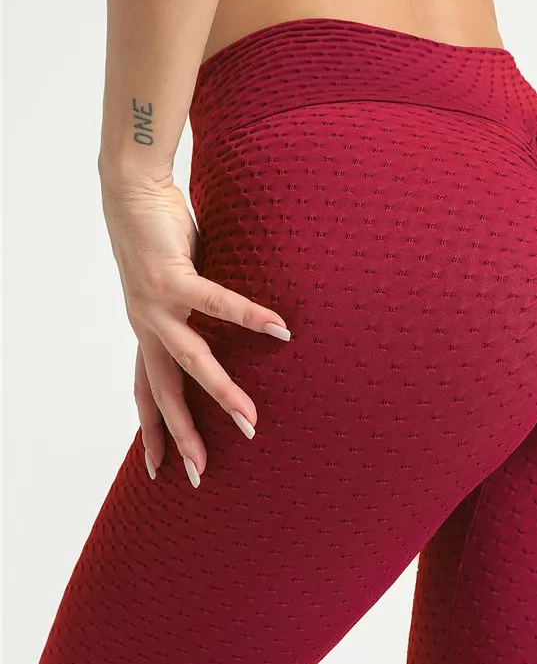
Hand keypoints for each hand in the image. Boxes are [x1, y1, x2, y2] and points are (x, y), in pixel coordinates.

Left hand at [99, 168, 290, 487]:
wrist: (130, 190)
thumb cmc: (158, 236)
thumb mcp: (175, 284)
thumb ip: (194, 309)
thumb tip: (229, 320)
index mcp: (148, 330)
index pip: (147, 391)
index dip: (151, 431)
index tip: (157, 467)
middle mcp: (147, 326)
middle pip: (163, 393)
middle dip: (181, 436)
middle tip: (200, 473)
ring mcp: (155, 305)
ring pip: (190, 361)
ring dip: (221, 393)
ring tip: (251, 420)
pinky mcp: (170, 277)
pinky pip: (216, 303)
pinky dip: (249, 317)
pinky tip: (279, 328)